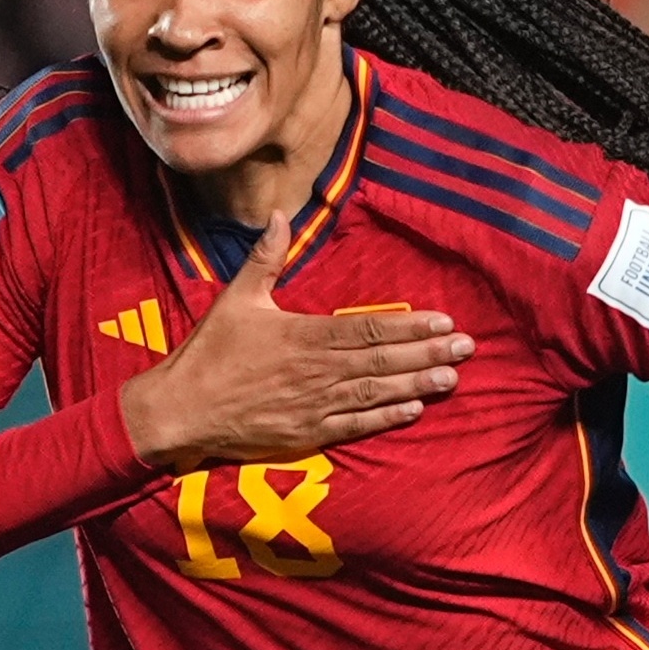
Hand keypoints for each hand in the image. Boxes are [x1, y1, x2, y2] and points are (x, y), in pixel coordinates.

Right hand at [119, 212, 473, 467]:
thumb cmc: (210, 353)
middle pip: (382, 362)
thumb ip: (265, 257)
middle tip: (467, 348)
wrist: (180, 410)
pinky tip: (413, 410)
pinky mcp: (306, 434)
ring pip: (375, 394)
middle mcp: (315, 371)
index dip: (409, 327)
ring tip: (452, 378)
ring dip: (416, 385)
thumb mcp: (236, 298)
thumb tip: (280, 215)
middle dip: (427, 354)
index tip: (443, 322)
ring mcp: (313, 405)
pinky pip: (355, 426)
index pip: (368, 330)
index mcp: (303, 335)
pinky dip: (385, 418)